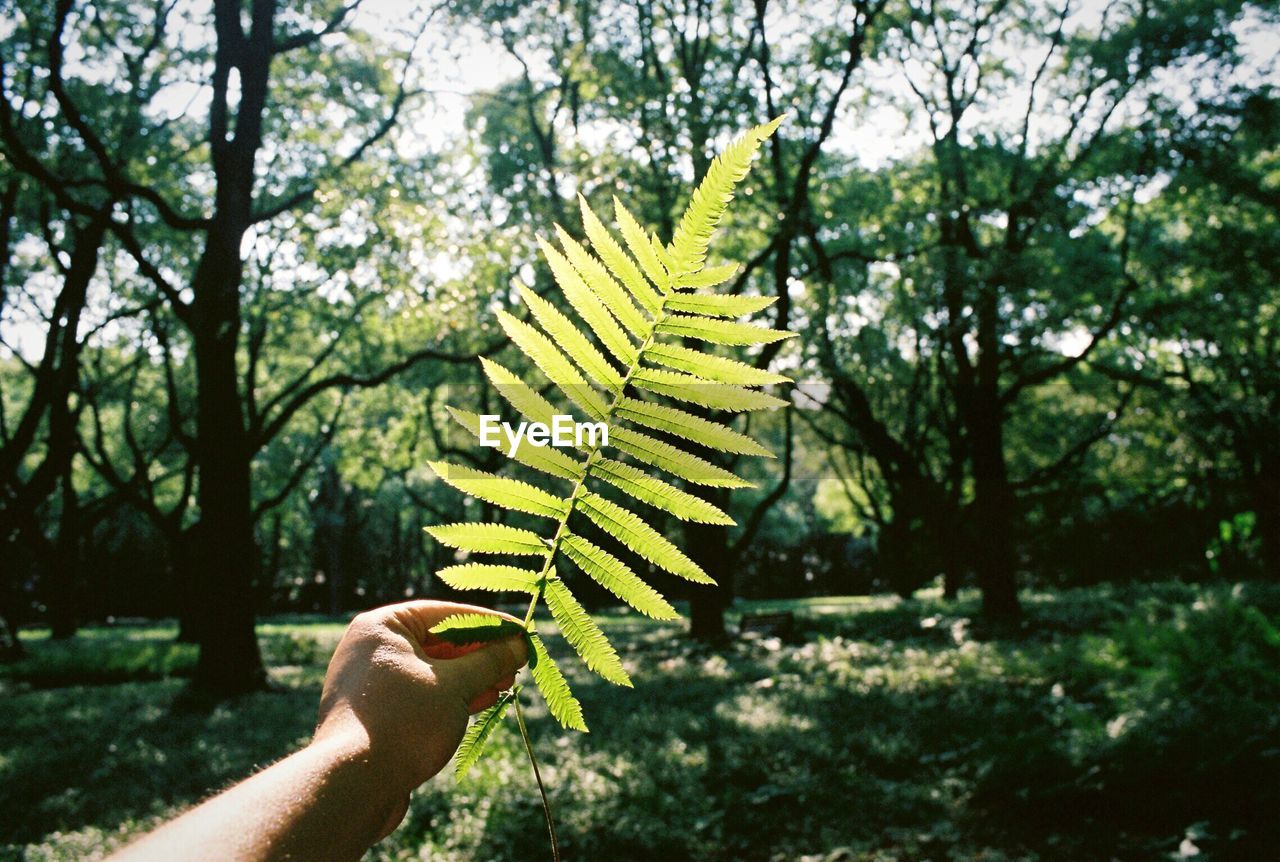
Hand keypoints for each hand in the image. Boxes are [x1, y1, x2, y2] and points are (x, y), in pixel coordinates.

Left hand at [313, 600, 527, 824]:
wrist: (353, 786)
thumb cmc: (403, 722)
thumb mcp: (455, 686)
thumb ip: (489, 661)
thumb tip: (518, 646)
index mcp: (382, 627)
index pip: (444, 614)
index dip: (487, 623)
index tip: (520, 632)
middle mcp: (372, 650)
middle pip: (438, 642)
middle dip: (480, 654)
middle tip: (516, 661)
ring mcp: (371, 684)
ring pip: (431, 672)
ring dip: (470, 678)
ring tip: (506, 683)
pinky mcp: (377, 715)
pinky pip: (420, 696)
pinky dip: (451, 697)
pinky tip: (482, 702)